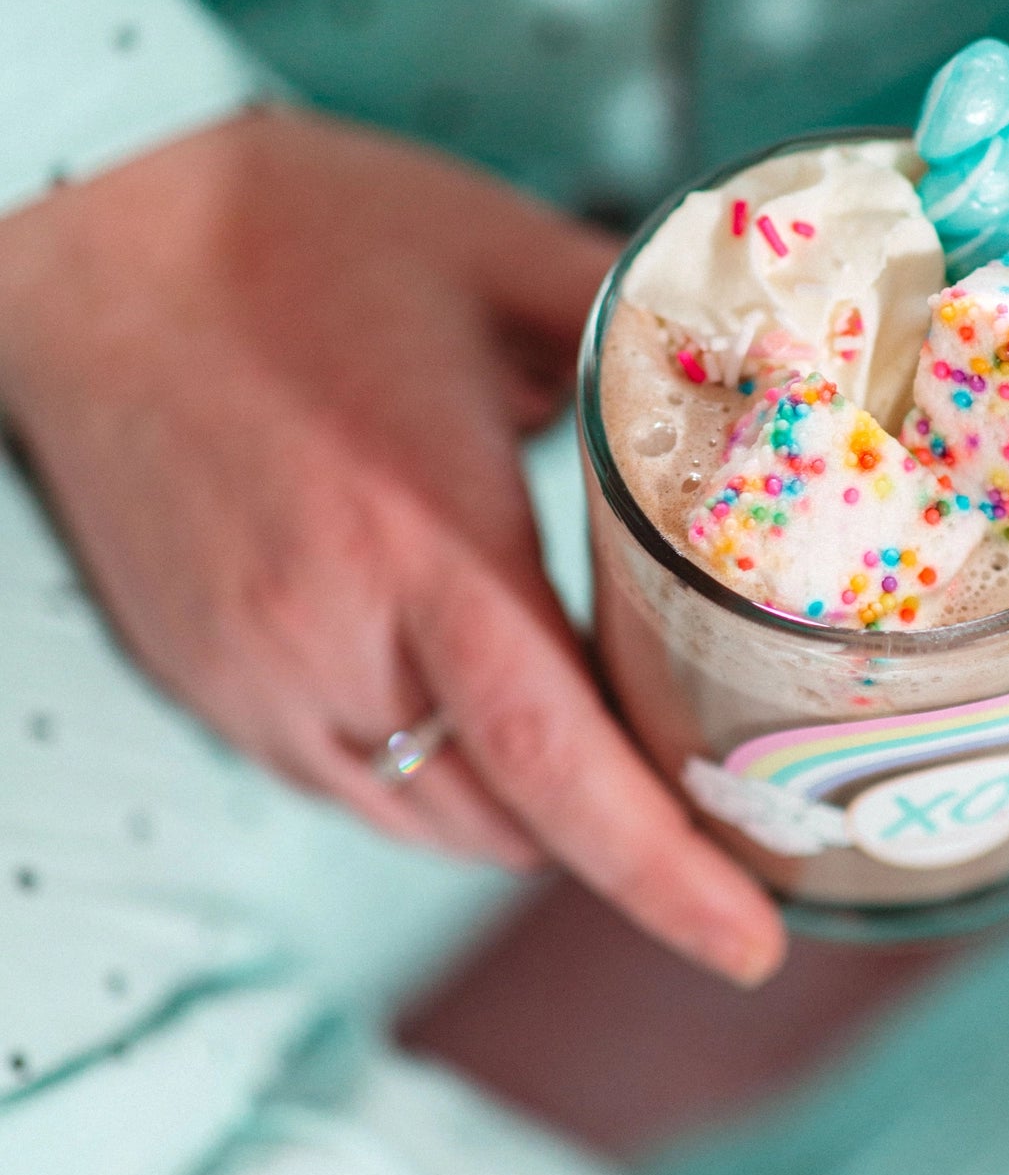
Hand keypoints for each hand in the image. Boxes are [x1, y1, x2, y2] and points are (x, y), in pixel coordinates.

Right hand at [0, 107, 784, 985]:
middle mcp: (332, 636)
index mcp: (422, 537)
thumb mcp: (496, 249)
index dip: (665, 874)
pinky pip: (346, 785)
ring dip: (528, 818)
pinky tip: (478, 712)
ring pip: (425, 821)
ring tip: (607, 758)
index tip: (754, 944)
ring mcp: (256, 674)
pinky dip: (433, 780)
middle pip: (508, 822)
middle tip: (719, 809)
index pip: (560, 765)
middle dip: (622, 841)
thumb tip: (761, 369)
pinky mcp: (208, 680)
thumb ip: (640, 326)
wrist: (82, 241)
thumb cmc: (288, 230)